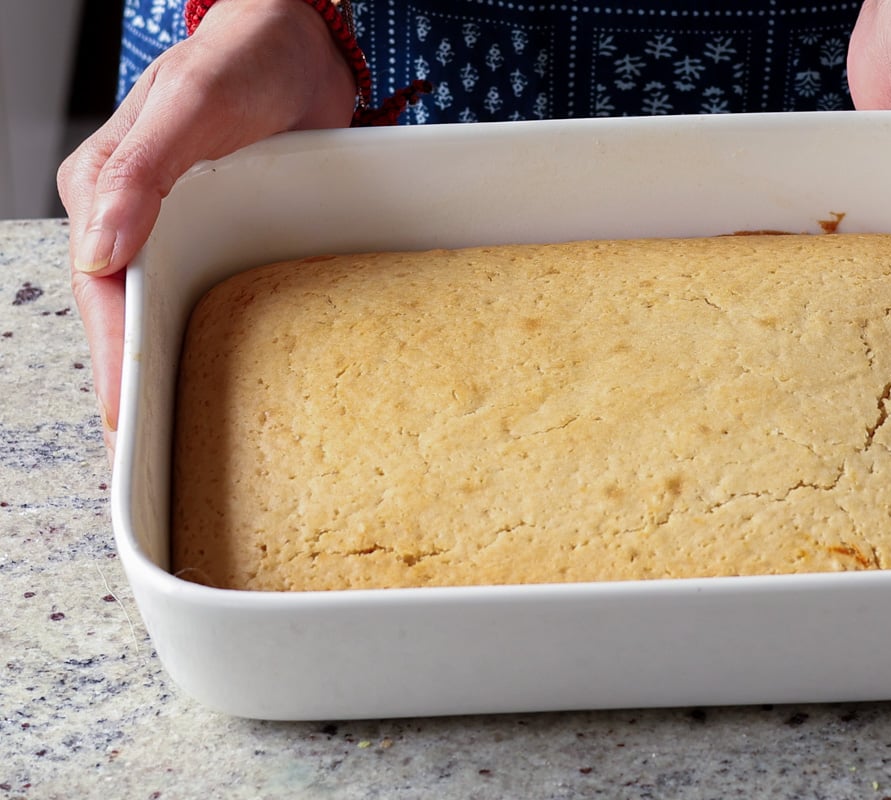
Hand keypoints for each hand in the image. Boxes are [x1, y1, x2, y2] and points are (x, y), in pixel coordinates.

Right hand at [57, 0, 355, 456]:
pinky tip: (231, 376)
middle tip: (156, 453)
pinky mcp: (227, 233)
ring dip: (175, 368)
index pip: (102, 294)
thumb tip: (100, 251)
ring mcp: (182, 230)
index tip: (128, 423)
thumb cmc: (242, 58)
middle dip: (138, 381)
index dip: (115, 361)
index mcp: (107, 189)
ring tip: (188, 436)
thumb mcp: (189, 105)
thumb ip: (142, 172)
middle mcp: (136, 218)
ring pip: (169, 312)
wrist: (301, 42)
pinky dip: (215, 338)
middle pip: (130, 316)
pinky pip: (213, 294)